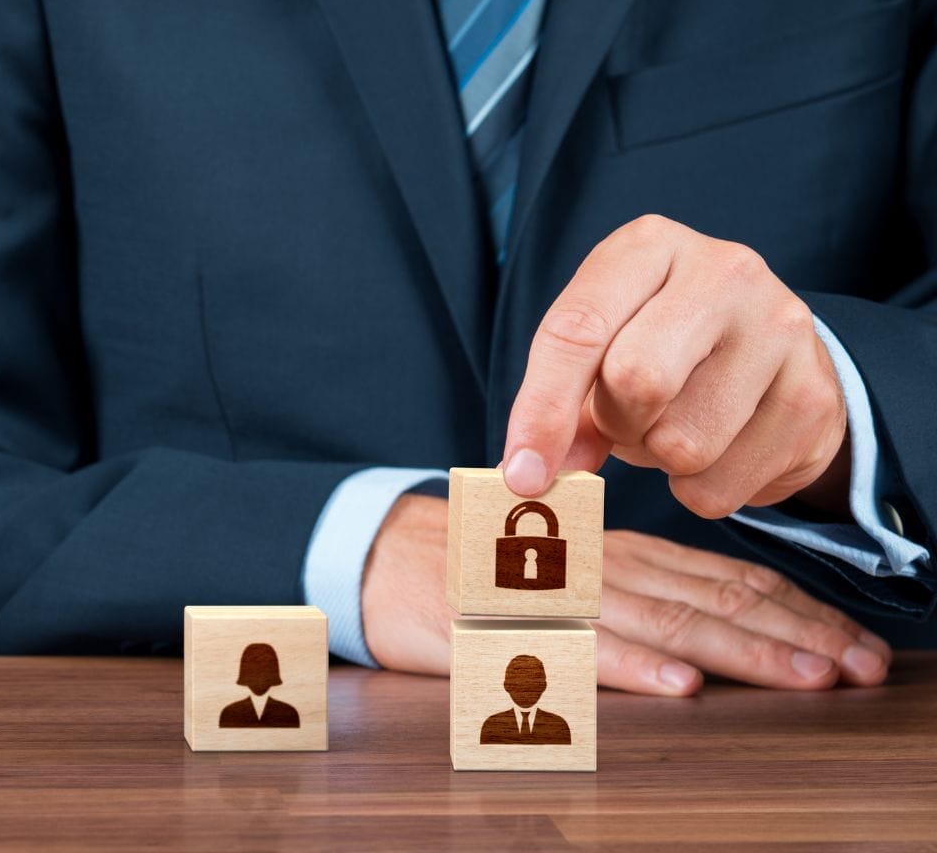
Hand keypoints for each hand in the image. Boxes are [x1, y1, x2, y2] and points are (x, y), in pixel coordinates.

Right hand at [361, 494, 892, 691]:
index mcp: (621, 554)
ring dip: (738, 654)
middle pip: (714, 601)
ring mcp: (558, 594)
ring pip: (665, 624)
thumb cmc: (478, 568)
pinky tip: (675, 686)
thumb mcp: (570, 568)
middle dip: (795, 636)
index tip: (854, 646)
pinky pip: (577, 648)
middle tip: (859, 668)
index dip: (797, 611)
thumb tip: (720, 624)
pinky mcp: (508, 624)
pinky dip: (632, 669)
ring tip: (801, 678)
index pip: (727, 579)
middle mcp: (603, 567)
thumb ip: (635, 586)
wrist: (379, 552)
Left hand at [503, 215, 849, 517]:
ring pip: (682, 443)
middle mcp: (723, 270)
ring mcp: (779, 328)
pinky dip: (699, 489)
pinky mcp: (814, 394)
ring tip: (675, 426)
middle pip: (635, 380)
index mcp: (649, 245)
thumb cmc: (664, 343)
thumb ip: (562, 400)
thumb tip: (532, 474)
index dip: (540, 410)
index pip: (576, 330)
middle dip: (615, 424)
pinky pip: (721, 484)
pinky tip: (717, 448)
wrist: (774, 353)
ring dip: (658, 459)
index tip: (520, 473)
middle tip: (624, 424)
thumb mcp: (605, 342)